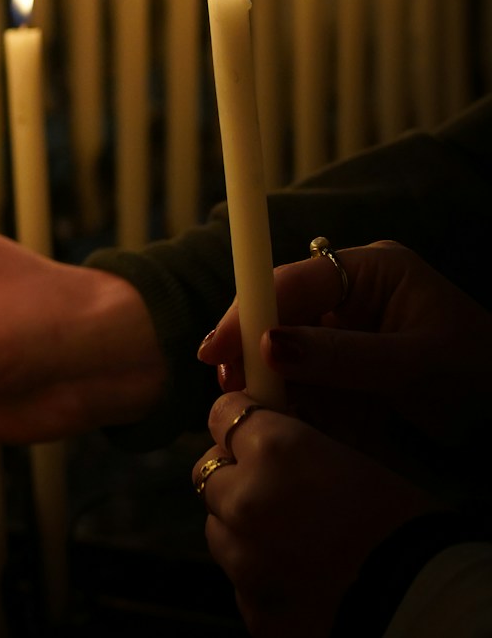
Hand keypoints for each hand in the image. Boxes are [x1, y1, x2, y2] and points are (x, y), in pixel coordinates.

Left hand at [194, 392, 430, 636]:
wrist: (426, 602)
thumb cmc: (405, 522)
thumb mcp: (355, 459)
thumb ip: (297, 444)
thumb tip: (270, 434)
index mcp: (273, 451)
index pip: (223, 414)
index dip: (240, 420)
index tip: (252, 428)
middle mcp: (243, 499)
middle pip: (209, 474)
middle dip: (235, 475)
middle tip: (274, 489)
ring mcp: (240, 558)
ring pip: (219, 529)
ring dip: (241, 527)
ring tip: (289, 540)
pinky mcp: (251, 605)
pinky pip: (240, 578)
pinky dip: (260, 573)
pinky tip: (298, 578)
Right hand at [197, 242, 491, 451]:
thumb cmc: (479, 376)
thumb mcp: (415, 364)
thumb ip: (343, 355)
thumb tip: (267, 346)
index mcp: (373, 269)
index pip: (292, 280)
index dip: (248, 312)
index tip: (216, 351)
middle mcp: (352, 289)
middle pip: (278, 308)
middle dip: (250, 346)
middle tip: (229, 388)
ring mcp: (346, 324)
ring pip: (282, 342)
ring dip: (264, 374)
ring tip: (250, 405)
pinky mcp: (343, 360)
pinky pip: (300, 371)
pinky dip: (286, 393)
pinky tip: (277, 413)